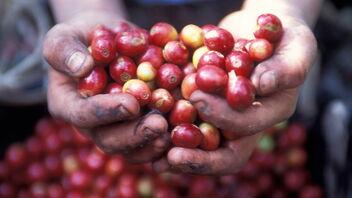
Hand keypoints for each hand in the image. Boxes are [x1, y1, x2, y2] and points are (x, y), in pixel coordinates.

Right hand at [43, 12, 169, 162]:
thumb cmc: (83, 38)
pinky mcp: (136, 127)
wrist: (108, 43)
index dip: (107, 112)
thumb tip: (82, 66)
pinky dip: (165, 141)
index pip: (83, 114)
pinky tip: (183, 132)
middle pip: (109, 140)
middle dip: (135, 135)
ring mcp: (115, 128)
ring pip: (131, 149)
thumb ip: (65, 50)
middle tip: (158, 124)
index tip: (131, 103)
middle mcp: (92, 124)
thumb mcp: (64, 37)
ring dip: (152, 143)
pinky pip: (149, 143)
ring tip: (172, 133)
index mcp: (68, 104)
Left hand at [154, 10, 316, 174]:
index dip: (224, 119)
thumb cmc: (288, 35)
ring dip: (178, 151)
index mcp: (271, 112)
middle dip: (197, 155)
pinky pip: (188, 123)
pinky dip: (170, 128)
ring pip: (201, 145)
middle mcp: (247, 121)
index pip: (247, 127)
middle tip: (169, 151)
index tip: (198, 100)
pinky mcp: (208, 105)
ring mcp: (225, 116)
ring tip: (154, 154)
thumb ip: (286, 68)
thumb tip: (261, 84)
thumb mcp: (298, 47)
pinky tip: (150, 129)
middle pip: (223, 152)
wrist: (264, 27)